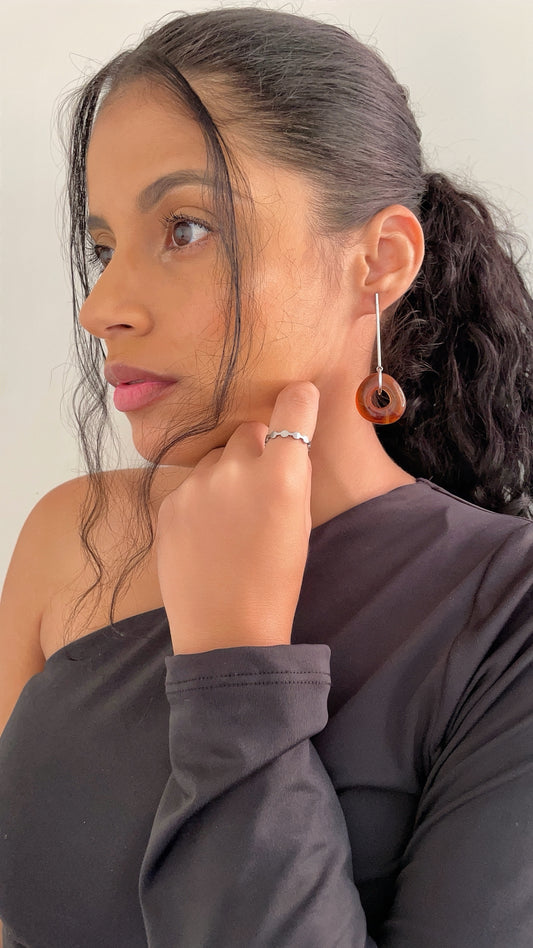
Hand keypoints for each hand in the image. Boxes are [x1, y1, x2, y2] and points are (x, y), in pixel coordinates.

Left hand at [155, 381, 319, 652]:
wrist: (226, 632)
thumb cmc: (276, 584)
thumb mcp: (300, 524)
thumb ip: (291, 477)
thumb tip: (283, 446)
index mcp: (282, 475)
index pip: (294, 407)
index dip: (299, 401)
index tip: (299, 399)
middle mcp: (236, 469)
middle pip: (247, 431)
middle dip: (256, 448)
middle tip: (260, 488)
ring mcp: (196, 486)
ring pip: (214, 458)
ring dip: (225, 474)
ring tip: (230, 520)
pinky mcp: (168, 505)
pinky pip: (189, 485)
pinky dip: (200, 500)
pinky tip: (207, 534)